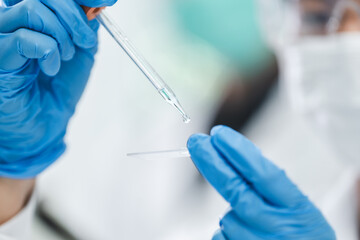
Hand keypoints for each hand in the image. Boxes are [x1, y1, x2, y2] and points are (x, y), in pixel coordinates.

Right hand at [0, 0, 115, 177]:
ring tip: (67, 57)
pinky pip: (23, 38)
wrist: (46, 125)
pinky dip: (48, 51)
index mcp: (33, 18)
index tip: (104, 2)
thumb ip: (85, 27)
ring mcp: (2, 38)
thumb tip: (94, 6)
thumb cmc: (58, 91)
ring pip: (31, 9)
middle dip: (74, 15)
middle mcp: (13, 23)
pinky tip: (52, 67)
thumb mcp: (82, 53)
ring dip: (61, 35)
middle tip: (86, 40)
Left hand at [187, 126, 335, 239]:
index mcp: (297, 208)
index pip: (264, 174)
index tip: (219, 134)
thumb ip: (269, 187)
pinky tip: (247, 236)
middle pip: (236, 190)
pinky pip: (221, 237)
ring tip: (255, 223)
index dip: (239, 152)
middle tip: (196, 142)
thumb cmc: (301, 234)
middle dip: (212, 163)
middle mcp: (278, 227)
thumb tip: (231, 159)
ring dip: (233, 213)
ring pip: (227, 217)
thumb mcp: (298, 207)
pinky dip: (228, 232)